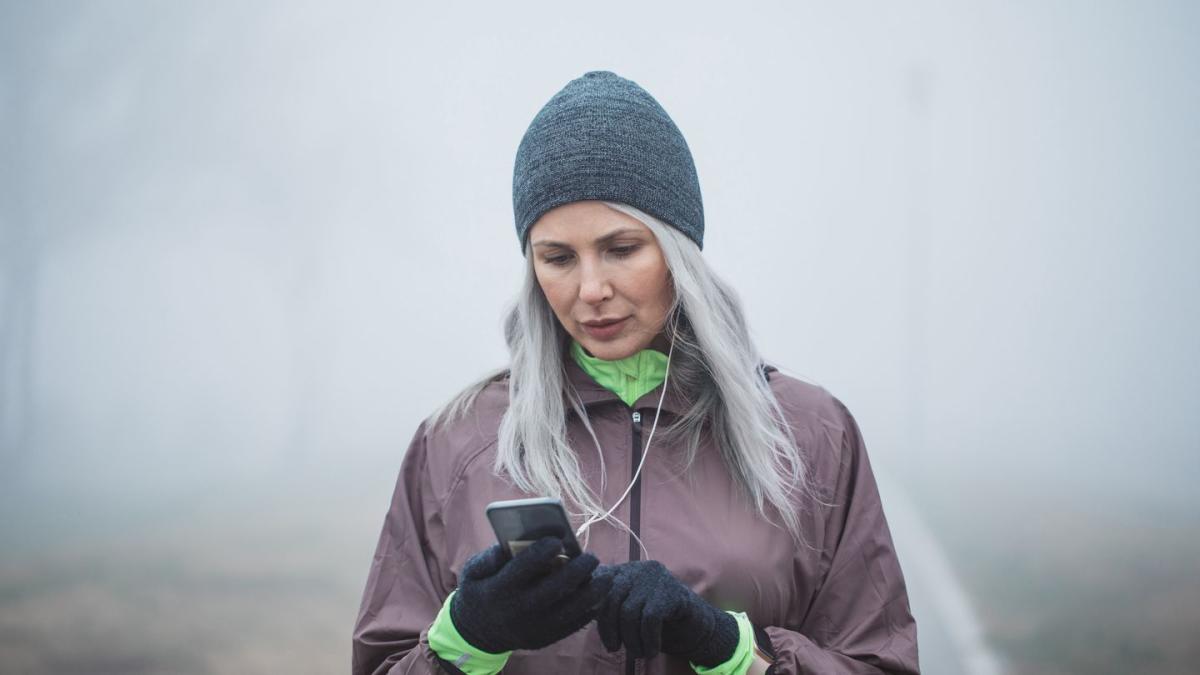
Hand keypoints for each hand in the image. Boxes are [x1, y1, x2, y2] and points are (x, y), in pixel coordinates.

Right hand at [450, 536, 611, 652]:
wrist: (478, 632)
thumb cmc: (481, 590)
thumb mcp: (473, 572)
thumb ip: (490, 556)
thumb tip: (512, 541)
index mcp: (500, 589)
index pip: (524, 567)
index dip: (542, 552)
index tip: (558, 539)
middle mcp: (519, 610)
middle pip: (555, 588)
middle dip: (577, 570)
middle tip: (592, 557)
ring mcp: (534, 627)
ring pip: (570, 610)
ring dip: (592, 593)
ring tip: (605, 577)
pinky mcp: (545, 638)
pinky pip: (573, 625)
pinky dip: (589, 610)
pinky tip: (599, 595)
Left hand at [592, 560, 739, 665]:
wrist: (697, 624)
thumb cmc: (657, 621)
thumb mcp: (628, 610)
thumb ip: (608, 605)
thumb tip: (577, 610)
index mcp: (624, 570)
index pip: (597, 586)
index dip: (594, 612)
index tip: (605, 638)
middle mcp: (638, 568)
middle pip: (610, 599)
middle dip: (609, 630)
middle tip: (615, 648)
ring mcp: (655, 577)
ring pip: (629, 612)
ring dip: (631, 640)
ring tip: (637, 653)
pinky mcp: (671, 591)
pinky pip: (649, 619)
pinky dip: (647, 640)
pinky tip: (651, 650)